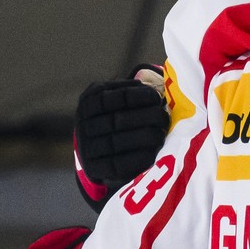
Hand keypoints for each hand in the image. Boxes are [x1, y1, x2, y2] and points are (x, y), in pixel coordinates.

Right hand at [75, 72, 168, 193]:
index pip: (112, 97)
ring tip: (162, 133)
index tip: (156, 97)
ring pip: (119, 142)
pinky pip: (119, 164)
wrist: (98, 151)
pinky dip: (139, 157)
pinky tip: (154, 151)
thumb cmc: (116, 116)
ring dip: (146, 137)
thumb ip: (130, 89)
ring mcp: (88, 148)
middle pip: (118, 120)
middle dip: (147, 117)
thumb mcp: (116, 97)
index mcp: (89, 102)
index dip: (137, 96)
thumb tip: (152, 80)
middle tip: (164, 118)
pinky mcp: (96, 169)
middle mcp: (84, 124)